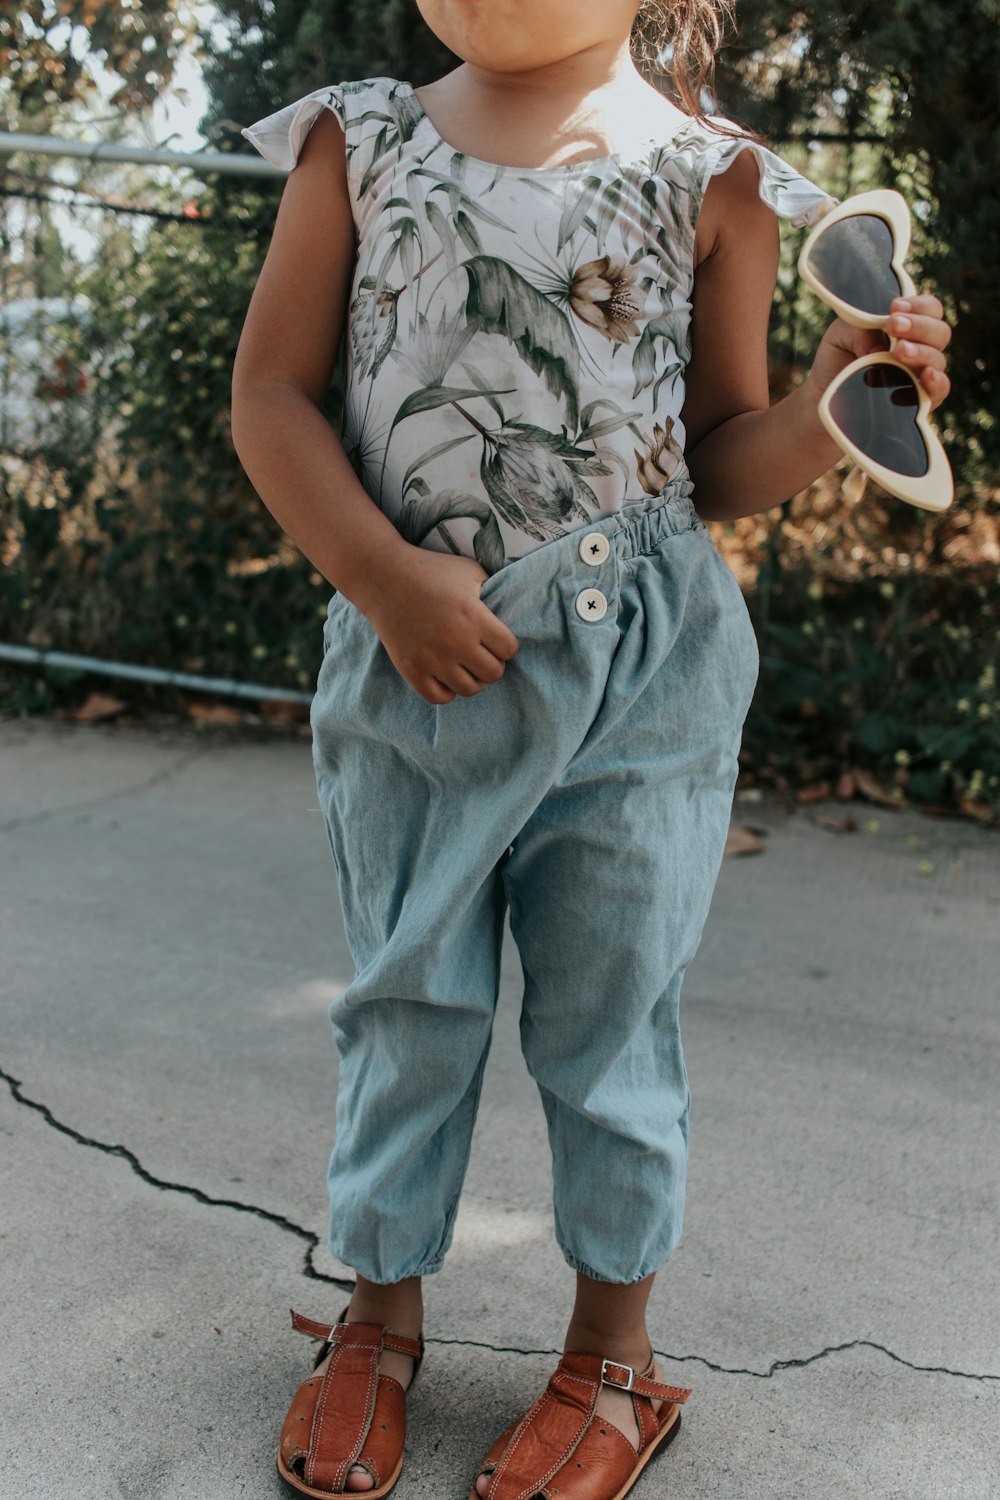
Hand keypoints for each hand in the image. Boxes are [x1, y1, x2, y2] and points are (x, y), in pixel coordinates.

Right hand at [361, 545, 517, 704]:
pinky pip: (440, 698)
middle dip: (491, 663)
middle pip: (494, 674)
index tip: (494, 638)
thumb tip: (511, 607)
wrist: (383, 577)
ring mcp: (432, 659)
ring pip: (470, 689)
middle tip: (480, 652)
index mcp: (474, 617)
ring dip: (471, 678)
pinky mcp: (411, 669)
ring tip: (464, 664)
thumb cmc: (431, 570)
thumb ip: (493, 590)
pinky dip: (447, 690)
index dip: (505, 645)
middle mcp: (455, 642)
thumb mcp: (470, 571)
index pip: (509, 650)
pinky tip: (444, 674)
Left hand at [808, 294, 952, 411]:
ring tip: (898, 351)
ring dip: (921, 352)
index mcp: (909, 326)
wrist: (825, 394)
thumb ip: (860, 332)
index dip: (919, 305)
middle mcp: (921, 348)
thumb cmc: (838, 358)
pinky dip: (934, 384)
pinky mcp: (921, 400)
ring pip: (938, 360)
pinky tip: (919, 378)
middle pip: (940, 332)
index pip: (930, 309)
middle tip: (893, 325)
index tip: (894, 307)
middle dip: (919, 326)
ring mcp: (922, 374)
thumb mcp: (841, 335)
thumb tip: (879, 348)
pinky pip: (940, 391)